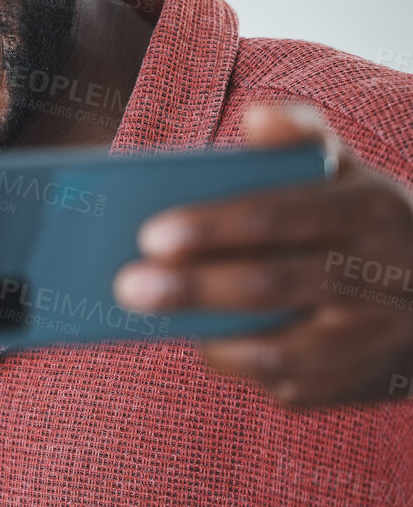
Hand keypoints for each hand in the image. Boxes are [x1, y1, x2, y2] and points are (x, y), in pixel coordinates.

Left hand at [115, 103, 412, 405]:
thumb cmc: (366, 224)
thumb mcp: (351, 173)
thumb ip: (301, 136)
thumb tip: (255, 121)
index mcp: (370, 210)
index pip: (279, 216)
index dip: (213, 227)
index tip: (149, 236)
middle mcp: (380, 275)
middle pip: (273, 284)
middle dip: (193, 288)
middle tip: (125, 286)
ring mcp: (376, 337)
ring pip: (283, 352)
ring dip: (209, 337)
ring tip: (145, 318)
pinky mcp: (363, 382)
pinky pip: (292, 386)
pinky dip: (240, 365)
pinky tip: (203, 342)